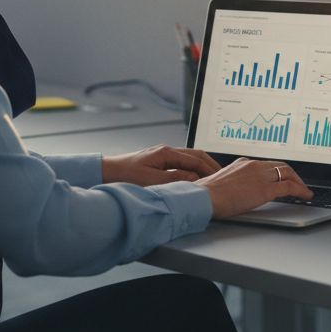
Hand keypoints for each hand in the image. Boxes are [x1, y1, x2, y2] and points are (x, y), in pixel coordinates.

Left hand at [102, 145, 220, 185]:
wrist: (106, 172)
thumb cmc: (125, 176)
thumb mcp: (152, 181)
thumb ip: (175, 179)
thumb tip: (195, 178)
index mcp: (166, 153)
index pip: (196, 160)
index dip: (210, 170)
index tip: (222, 178)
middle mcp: (166, 151)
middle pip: (197, 154)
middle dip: (211, 164)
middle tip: (224, 176)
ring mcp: (163, 155)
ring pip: (190, 157)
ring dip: (203, 166)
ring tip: (214, 177)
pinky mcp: (159, 161)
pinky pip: (182, 162)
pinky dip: (193, 168)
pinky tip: (196, 177)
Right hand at [199, 158, 312, 219]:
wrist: (203, 197)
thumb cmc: (206, 195)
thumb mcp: (222, 184)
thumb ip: (234, 184)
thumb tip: (237, 192)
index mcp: (243, 163)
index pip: (267, 164)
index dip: (279, 171)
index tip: (284, 177)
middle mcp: (253, 165)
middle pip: (281, 166)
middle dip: (293, 175)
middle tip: (299, 184)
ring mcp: (260, 176)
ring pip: (288, 173)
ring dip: (299, 182)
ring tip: (304, 191)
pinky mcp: (265, 189)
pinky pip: (289, 187)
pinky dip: (301, 191)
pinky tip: (305, 196)